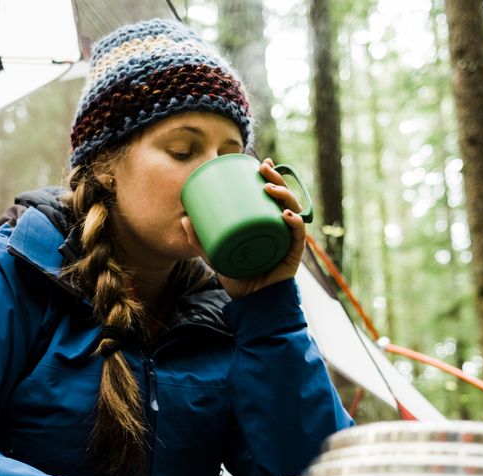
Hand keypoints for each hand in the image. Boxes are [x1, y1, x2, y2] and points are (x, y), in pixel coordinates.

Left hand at [182, 158, 307, 299]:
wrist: (252, 305)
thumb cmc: (238, 279)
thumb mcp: (216, 256)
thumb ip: (200, 240)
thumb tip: (183, 219)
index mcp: (268, 224)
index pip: (274, 197)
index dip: (272, 177)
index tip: (261, 163)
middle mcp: (281, 229)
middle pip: (286, 198)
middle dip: (278, 179)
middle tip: (263, 169)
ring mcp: (289, 241)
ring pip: (294, 211)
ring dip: (285, 196)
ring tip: (269, 189)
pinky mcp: (293, 255)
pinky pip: (298, 236)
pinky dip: (296, 224)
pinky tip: (287, 216)